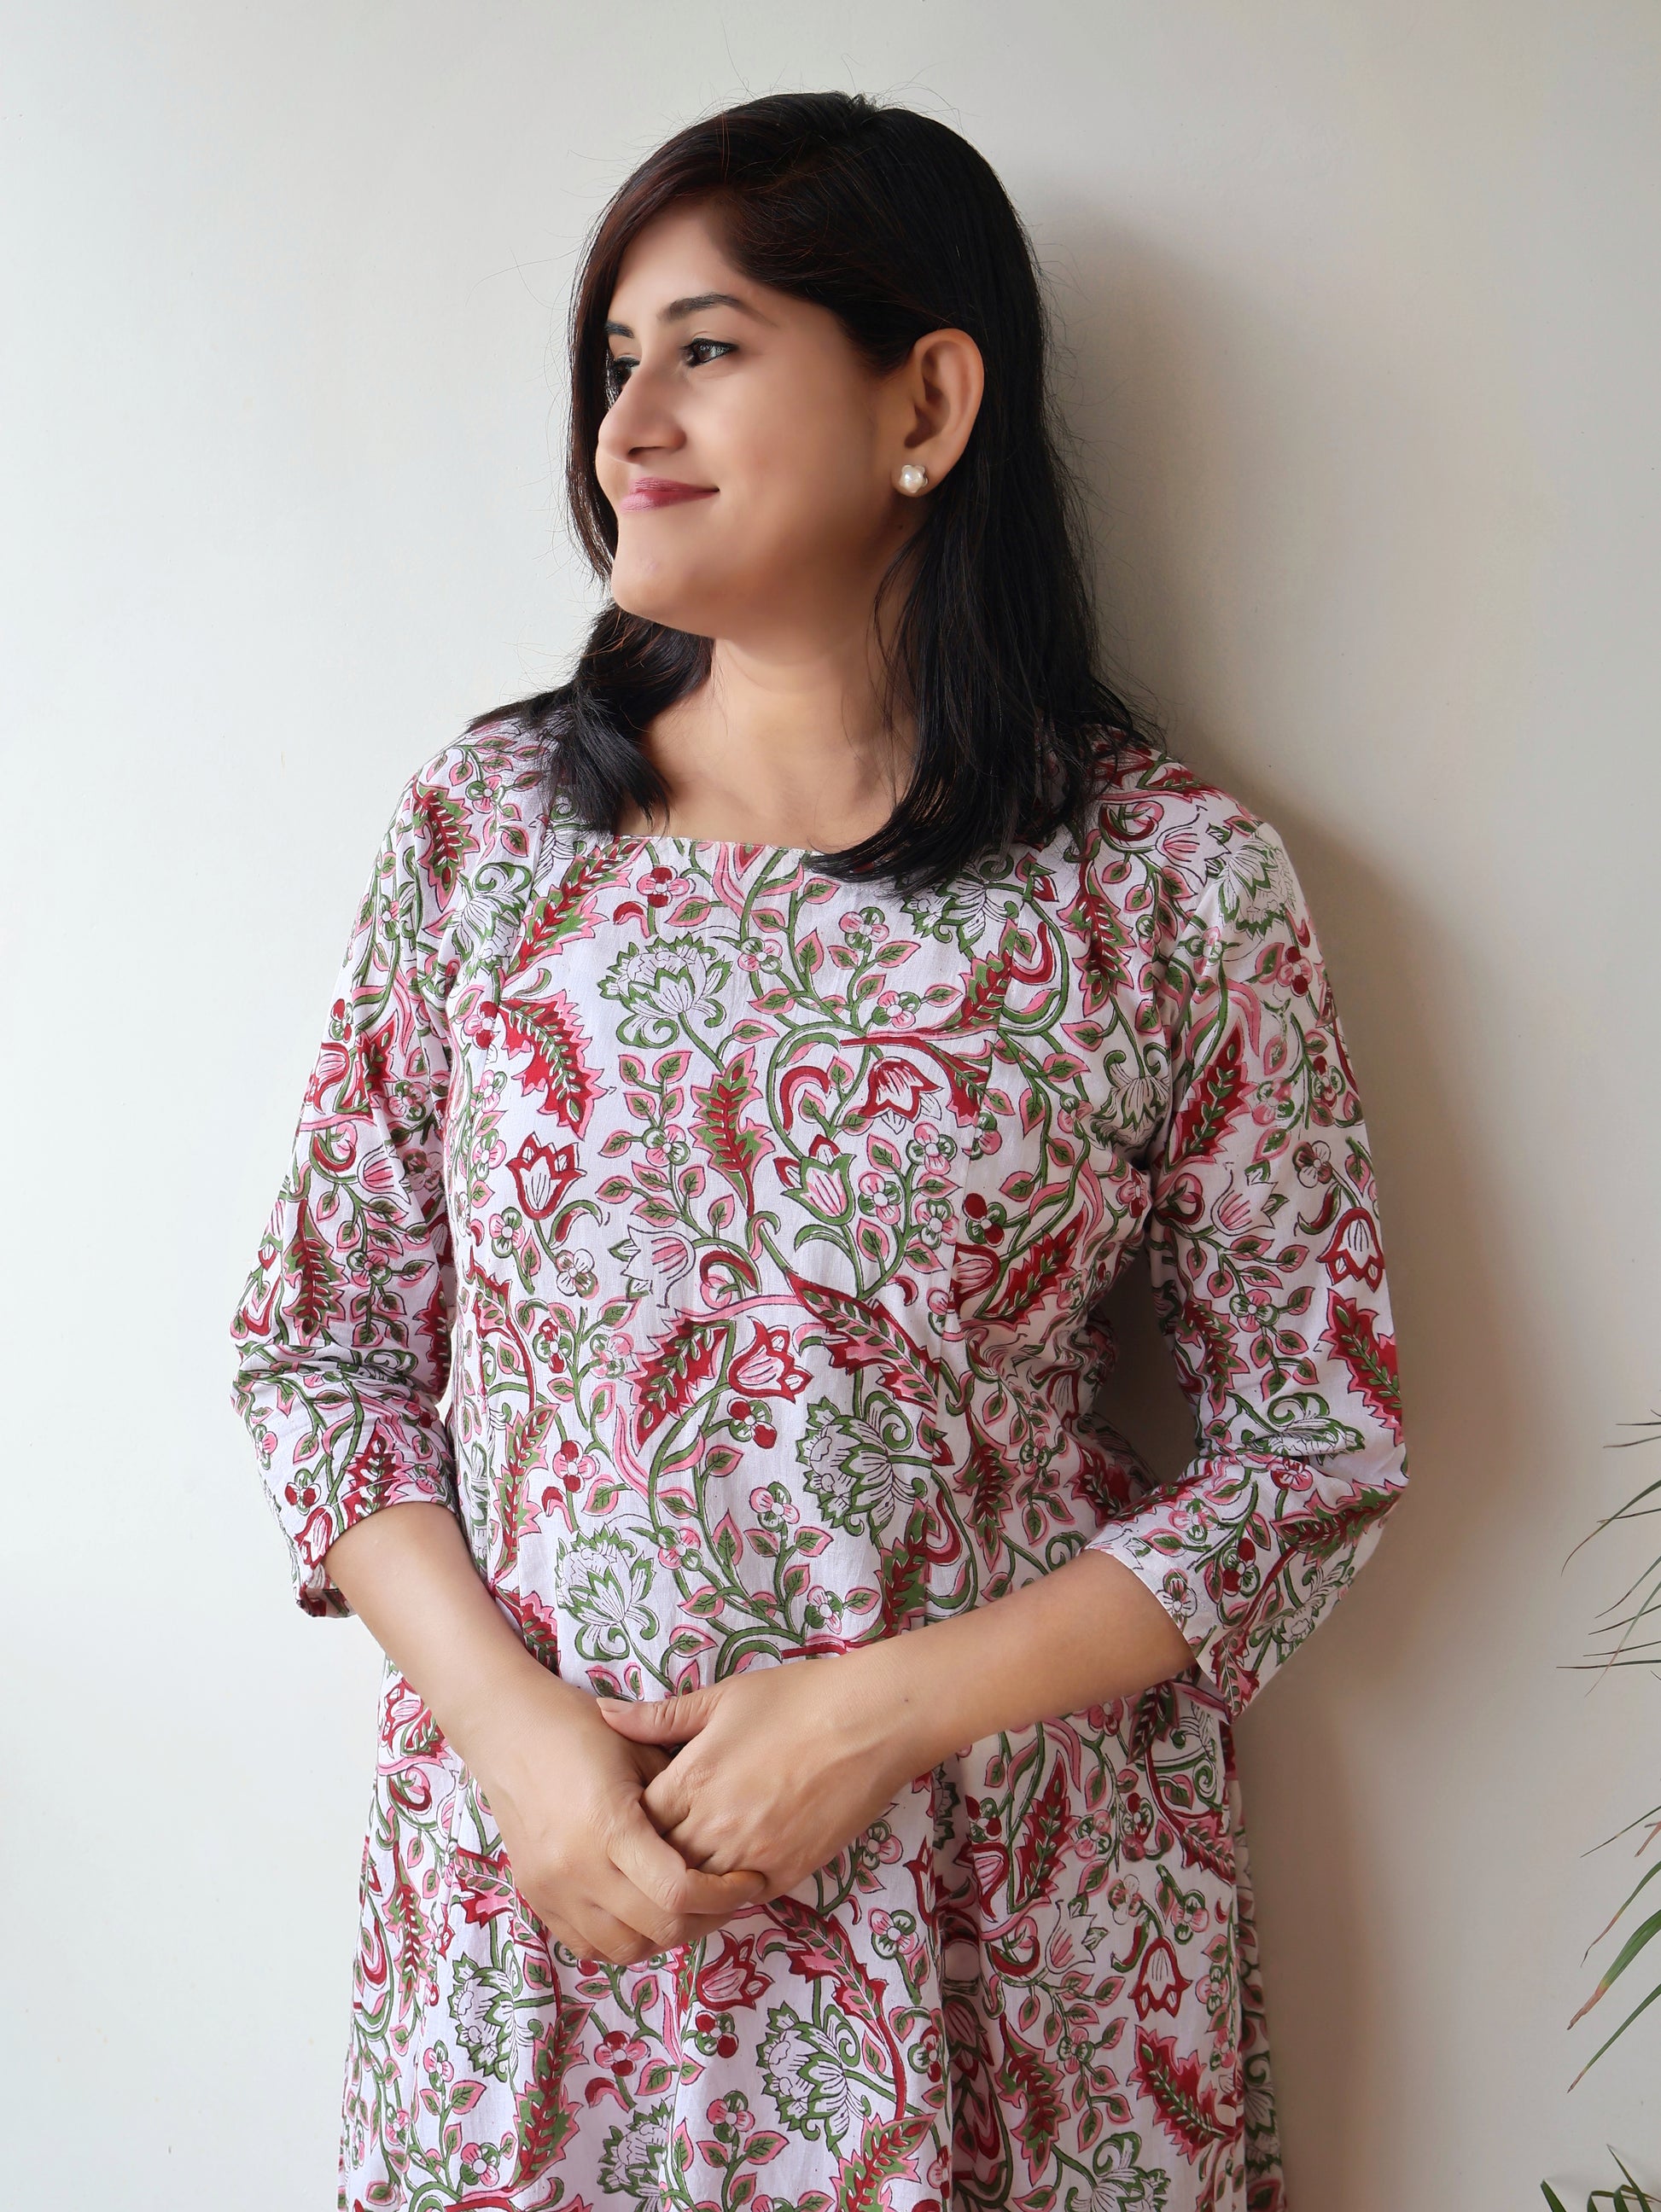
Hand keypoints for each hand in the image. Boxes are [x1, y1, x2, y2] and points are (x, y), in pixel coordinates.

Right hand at [470, 1671, 770, 1968]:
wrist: (509, 1729)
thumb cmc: (581, 1729)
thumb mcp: (641, 1750)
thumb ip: (680, 1798)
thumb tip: (726, 1834)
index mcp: (610, 1825)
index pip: (678, 1891)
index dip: (723, 1895)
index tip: (748, 1880)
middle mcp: (578, 1867)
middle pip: (657, 1929)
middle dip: (705, 1920)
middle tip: (728, 1897)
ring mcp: (553, 1889)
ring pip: (624, 1949)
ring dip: (664, 1936)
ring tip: (687, 1907)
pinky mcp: (538, 1897)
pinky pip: (588, 1946)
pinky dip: (622, 1938)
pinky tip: (643, 1911)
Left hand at [595, 1653, 921, 1899]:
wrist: (867, 1723)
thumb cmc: (795, 1700)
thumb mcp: (722, 1698)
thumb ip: (659, 1717)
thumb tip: (604, 1714)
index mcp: (690, 1781)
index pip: (635, 1824)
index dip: (629, 1823)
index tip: (631, 1814)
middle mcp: (712, 1827)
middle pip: (657, 1865)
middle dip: (649, 1861)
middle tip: (648, 1852)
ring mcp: (748, 1855)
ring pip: (694, 1893)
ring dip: (684, 1885)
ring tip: (678, 1875)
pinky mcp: (784, 1873)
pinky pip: (739, 1900)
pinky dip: (725, 1896)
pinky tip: (721, 1884)